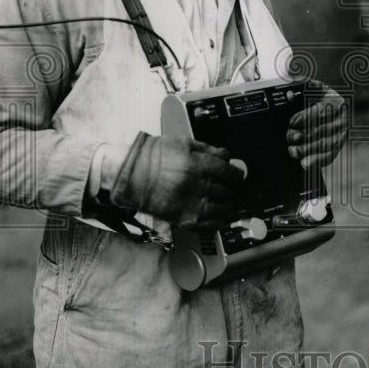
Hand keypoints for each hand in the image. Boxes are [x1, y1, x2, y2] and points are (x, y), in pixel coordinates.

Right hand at [110, 132, 243, 229]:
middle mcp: (197, 185)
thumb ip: (208, 149)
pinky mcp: (182, 218)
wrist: (131, 174)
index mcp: (198, 164)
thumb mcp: (183, 143)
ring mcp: (190, 203)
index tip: (237, 175)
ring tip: (225, 200)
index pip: (229, 172)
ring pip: (221, 208)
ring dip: (227, 204)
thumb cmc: (154, 157)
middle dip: (231, 188)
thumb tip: (226, 156)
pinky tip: (217, 215)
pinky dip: (216, 221)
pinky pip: (208, 224)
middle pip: (227, 190)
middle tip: (230, 187)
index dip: (236, 174)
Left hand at [286, 80, 348, 168]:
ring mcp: (342, 135)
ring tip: (292, 149)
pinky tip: (303, 163)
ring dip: (308, 149)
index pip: (324, 110)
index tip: (292, 121)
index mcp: (337, 102)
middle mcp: (343, 119)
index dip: (307, 116)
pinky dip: (316, 161)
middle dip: (305, 134)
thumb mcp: (310, 89)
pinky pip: (328, 157)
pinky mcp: (337, 149)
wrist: (326, 111)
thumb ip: (299, 87)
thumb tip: (288, 93)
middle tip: (290, 136)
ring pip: (326, 145)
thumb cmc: (314, 98)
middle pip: (325, 129)